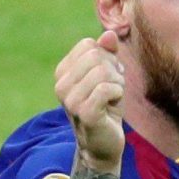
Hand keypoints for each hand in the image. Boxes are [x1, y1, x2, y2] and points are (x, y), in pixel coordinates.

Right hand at [54, 30, 125, 170]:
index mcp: (62, 72)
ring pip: (104, 71)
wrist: (103, 145)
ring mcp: (70, 99)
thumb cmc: (106, 108)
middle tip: (113, 90)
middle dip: (113, 70)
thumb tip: (109, 34)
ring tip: (112, 99)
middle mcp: (61, 84)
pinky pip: (108, 88)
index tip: (107, 77)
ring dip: (117, 84)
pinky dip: (118, 95)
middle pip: (97, 55)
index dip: (106, 57)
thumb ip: (108, 52)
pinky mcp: (83, 112)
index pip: (89, 45)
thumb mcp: (108, 75)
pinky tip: (112, 107)